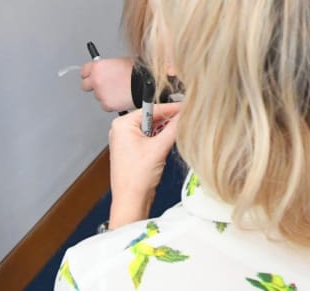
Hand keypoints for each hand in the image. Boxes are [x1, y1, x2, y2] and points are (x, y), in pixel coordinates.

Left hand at [80, 57, 134, 111]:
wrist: (145, 84)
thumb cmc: (137, 71)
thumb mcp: (120, 61)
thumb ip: (108, 67)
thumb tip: (105, 70)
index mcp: (98, 67)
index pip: (84, 71)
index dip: (90, 73)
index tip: (92, 75)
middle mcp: (96, 80)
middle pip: (85, 85)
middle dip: (93, 85)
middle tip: (103, 84)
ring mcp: (100, 94)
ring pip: (97, 96)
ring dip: (104, 94)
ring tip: (118, 90)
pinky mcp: (106, 105)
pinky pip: (105, 105)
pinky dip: (111, 103)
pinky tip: (120, 97)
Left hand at [108, 102, 181, 227]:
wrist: (131, 203)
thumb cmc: (137, 178)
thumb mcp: (159, 148)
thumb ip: (174, 128)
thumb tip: (185, 114)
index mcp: (123, 124)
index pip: (152, 108)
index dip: (172, 108)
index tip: (187, 106)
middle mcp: (122, 130)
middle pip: (152, 118)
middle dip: (168, 121)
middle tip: (185, 120)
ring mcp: (126, 141)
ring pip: (152, 129)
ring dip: (165, 132)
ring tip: (178, 133)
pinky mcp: (132, 151)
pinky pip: (149, 138)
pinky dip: (160, 140)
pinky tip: (168, 144)